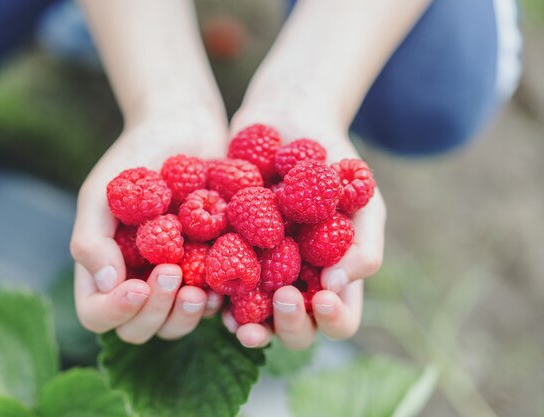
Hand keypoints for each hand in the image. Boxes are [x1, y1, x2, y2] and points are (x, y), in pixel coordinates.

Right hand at [70, 105, 226, 343]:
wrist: (185, 127)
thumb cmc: (137, 155)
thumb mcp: (104, 189)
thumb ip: (91, 237)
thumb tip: (104, 283)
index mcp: (106, 267)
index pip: (97, 313)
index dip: (115, 311)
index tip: (137, 285)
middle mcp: (138, 280)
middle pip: (139, 328)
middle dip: (156, 312)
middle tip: (174, 275)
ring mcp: (176, 279)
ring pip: (176, 325)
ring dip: (187, 316)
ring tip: (201, 290)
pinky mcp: (210, 270)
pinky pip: (213, 304)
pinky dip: (219, 303)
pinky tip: (228, 281)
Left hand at [225, 103, 385, 349]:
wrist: (286, 121)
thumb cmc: (333, 162)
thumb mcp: (361, 198)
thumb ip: (363, 243)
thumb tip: (337, 285)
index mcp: (331, 278)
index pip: (338, 320)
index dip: (333, 320)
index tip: (323, 296)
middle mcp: (295, 283)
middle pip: (295, 330)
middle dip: (290, 324)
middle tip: (284, 297)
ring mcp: (259, 272)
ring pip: (254, 319)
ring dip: (249, 326)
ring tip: (239, 321)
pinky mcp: (224, 253)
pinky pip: (216, 285)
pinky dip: (213, 294)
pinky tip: (208, 290)